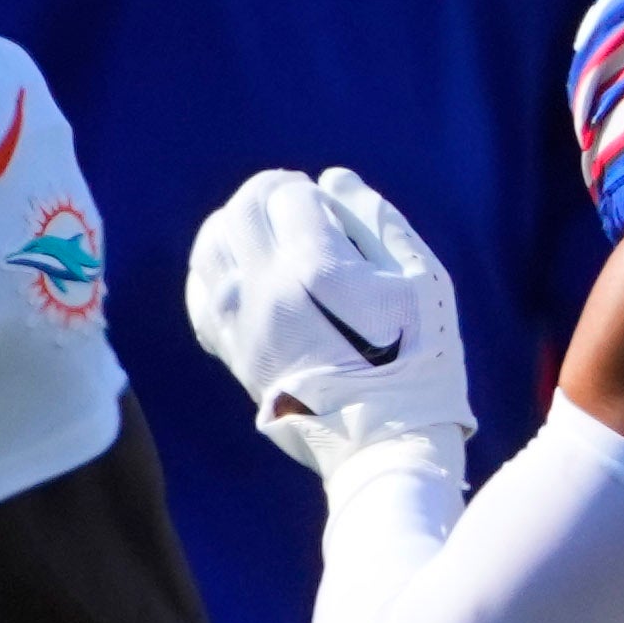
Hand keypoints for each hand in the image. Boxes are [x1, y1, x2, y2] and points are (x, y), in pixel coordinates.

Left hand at [187, 167, 468, 474]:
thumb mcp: (422, 281)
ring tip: (265, 232)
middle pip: (242, 210)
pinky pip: (201, 292)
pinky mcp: (232, 353)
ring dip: (236, 225)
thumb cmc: (417, 360)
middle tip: (293, 202)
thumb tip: (333, 180)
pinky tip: (241, 270)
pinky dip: (215, 268)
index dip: (308, 190)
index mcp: (315, 268)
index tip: (327, 203)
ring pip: (211, 246)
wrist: (383, 442)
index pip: (288, 195)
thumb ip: (378, 221)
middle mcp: (266, 290)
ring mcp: (241, 324)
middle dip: (267, 194)